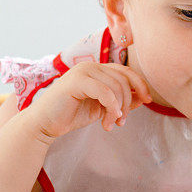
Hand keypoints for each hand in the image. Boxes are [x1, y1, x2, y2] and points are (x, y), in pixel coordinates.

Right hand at [25, 62, 150, 141]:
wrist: (44, 124)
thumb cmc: (71, 115)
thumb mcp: (102, 108)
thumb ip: (121, 101)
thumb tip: (144, 97)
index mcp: (97, 70)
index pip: (126, 72)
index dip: (140, 85)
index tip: (148, 100)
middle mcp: (91, 66)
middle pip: (123, 80)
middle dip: (128, 103)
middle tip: (121, 121)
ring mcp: (83, 71)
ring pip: (116, 87)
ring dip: (118, 110)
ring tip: (111, 124)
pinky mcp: (76, 81)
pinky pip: (105, 92)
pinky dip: (111, 107)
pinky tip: (107, 121)